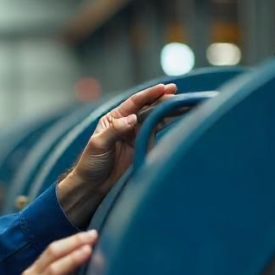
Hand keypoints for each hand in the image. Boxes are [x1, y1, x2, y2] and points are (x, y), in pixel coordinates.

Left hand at [57, 83, 176, 226]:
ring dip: (169, 110)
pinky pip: (158, 133)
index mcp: (114, 118)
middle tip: (178, 94)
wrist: (94, 185)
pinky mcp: (145, 147)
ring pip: (156, 118)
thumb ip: (115, 130)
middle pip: (148, 108)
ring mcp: (137, 135)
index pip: (134, 103)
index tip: (163, 88)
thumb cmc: (90, 163)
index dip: (149, 95)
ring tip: (184, 103)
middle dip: (163, 99)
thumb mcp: (99, 144)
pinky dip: (169, 125)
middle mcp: (127, 123)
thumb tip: (133, 118)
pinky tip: (180, 118)